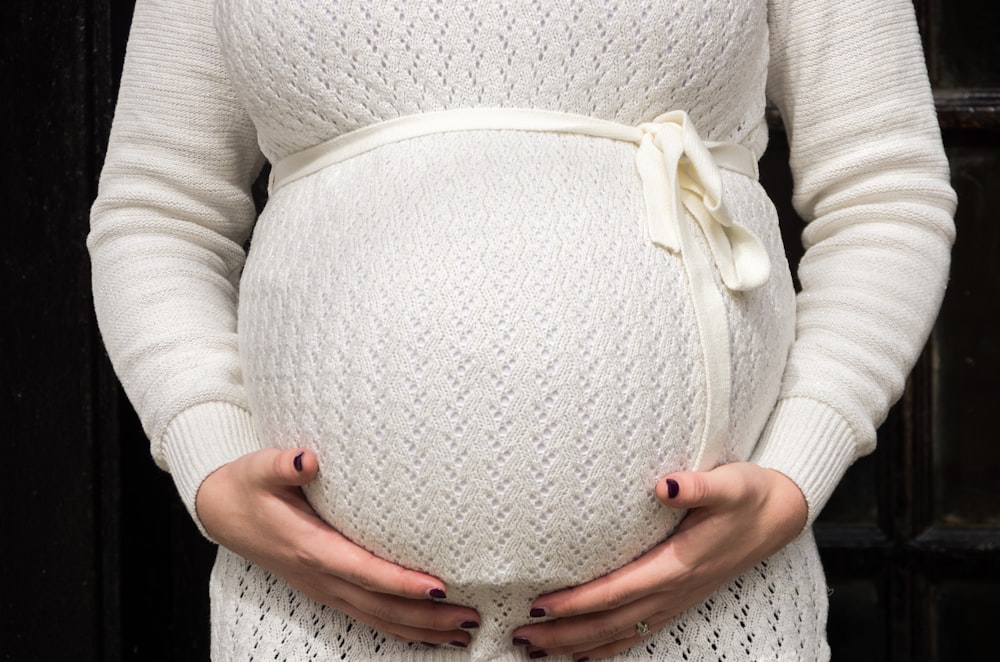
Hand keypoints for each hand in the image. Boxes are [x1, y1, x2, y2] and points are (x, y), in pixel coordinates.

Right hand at [195, 447, 480, 646]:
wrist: (221, 511)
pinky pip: (368, 616)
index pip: (363, 570)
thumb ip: (281, 464)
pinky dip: (401, 628)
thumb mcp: (257, 468)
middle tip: (471, 618)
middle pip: (380, 606)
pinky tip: (430, 632)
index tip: (439, 587)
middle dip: (426, 617)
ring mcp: (323, 588)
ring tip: (463, 633)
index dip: (401, 583)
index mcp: (309, 547)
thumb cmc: (247, 486)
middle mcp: (320, 575)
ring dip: (421, 629)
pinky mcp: (327, 589)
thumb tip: (306, 458)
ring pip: (378, 618)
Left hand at [510, 462, 807, 659]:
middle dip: (564, 632)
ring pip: (619, 633)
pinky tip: (581, 654)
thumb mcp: (728, 483)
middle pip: (609, 622)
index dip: (577, 602)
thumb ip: (697, 486)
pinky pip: (637, 632)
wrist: (779, 514)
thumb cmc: (748, 494)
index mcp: (678, 564)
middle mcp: (673, 589)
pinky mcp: (677, 599)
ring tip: (536, 648)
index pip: (616, 590)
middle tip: (521, 634)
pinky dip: (606, 648)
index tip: (540, 603)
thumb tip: (665, 485)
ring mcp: (676, 600)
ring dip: (576, 644)